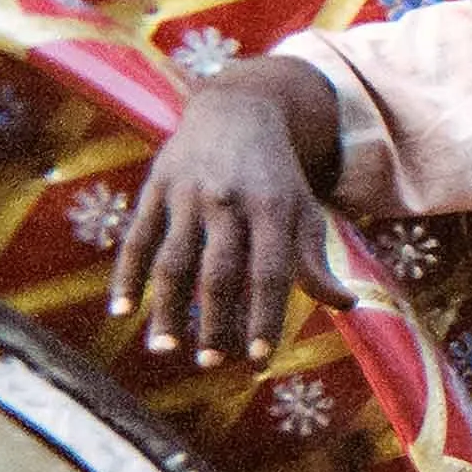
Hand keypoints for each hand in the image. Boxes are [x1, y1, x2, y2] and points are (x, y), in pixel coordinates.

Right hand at [108, 67, 354, 367]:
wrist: (237, 109)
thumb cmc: (276, 177)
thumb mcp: (304, 211)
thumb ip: (316, 262)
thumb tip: (348, 307)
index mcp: (273, 208)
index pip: (269, 272)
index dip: (263, 317)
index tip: (257, 359)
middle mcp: (230, 201)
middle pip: (219, 271)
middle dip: (215, 320)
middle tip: (211, 362)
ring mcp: (188, 194)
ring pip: (173, 260)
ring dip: (167, 308)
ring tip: (166, 349)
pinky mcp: (156, 187)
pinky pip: (137, 237)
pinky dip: (126, 274)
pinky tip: (122, 310)